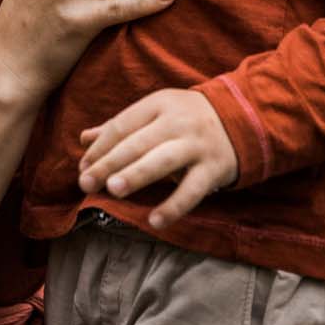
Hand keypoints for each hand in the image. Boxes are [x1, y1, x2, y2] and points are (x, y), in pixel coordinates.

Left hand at [77, 87, 236, 230]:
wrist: (242, 118)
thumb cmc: (187, 118)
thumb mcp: (156, 112)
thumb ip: (122, 126)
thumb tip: (84, 139)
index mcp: (159, 104)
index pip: (123, 125)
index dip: (101, 147)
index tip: (82, 167)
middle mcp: (177, 122)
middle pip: (138, 143)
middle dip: (110, 163)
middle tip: (86, 182)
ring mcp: (196, 145)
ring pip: (163, 161)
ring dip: (137, 175)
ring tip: (113, 190)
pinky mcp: (214, 168)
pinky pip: (192, 190)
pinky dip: (174, 206)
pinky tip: (154, 220)